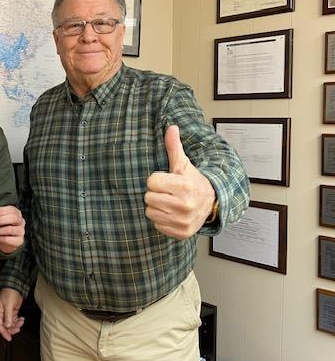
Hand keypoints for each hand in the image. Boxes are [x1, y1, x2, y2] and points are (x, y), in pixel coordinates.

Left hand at [0, 205, 24, 253]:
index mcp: (16, 213)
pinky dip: (1, 238)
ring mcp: (21, 231)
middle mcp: (20, 221)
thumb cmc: (2, 228)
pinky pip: (8, 239)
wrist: (5, 242)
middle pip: (13, 218)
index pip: (11, 209)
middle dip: (0, 220)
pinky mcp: (19, 241)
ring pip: (10, 229)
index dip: (1, 211)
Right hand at [0, 288, 24, 340]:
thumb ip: (8, 316)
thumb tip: (7, 325)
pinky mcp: (13, 312)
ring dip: (16, 324)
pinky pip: (15, 320)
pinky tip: (22, 319)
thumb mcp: (8, 305)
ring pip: (11, 324)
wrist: (15, 287)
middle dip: (12, 328)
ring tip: (21, 321)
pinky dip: (18, 321)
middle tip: (18, 328)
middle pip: (5, 326)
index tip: (9, 337)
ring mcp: (7, 313)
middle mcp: (2, 314)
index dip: (3, 332)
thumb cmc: (9, 293)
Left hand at [144, 125, 215, 239]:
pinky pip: (156, 225)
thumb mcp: (183, 164)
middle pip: (148, 197)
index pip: (151, 182)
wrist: (212, 204)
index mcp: (184, 186)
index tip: (166, 180)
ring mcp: (183, 221)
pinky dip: (162, 220)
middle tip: (168, 192)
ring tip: (169, 202)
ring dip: (157, 207)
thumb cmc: (193, 181)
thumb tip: (171, 127)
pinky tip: (172, 213)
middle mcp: (184, 205)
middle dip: (156, 193)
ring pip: (150, 212)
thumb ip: (174, 147)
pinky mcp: (181, 233)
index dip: (156, 180)